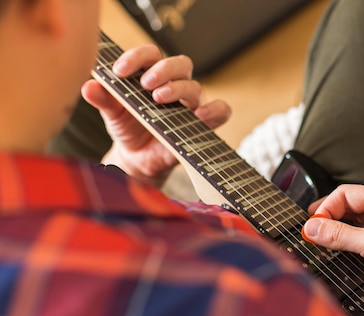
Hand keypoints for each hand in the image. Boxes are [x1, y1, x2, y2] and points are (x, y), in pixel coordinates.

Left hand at [82, 44, 230, 187]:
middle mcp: (174, 87)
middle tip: (145, 83)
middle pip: (180, 63)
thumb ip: (103, 99)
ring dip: (177, 89)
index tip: (119, 71)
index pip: (151, 54)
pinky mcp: (200, 125)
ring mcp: (189, 106)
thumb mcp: (111, 114)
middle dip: (163, 69)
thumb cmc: (127, 130)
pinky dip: (215, 111)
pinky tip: (201, 115)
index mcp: (152, 76)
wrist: (137, 159)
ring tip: (158, 99)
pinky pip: (220, 112)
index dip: (137, 57)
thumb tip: (89, 86)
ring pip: (195, 86)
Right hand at [301, 184, 363, 313]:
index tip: (313, 226)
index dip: (326, 208)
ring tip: (330, 244)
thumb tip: (314, 227)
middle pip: (355, 207)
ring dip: (346, 232)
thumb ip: (339, 236)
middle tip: (316, 232)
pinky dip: (360, 244)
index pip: (347, 194)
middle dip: (333, 218)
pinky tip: (354, 255)